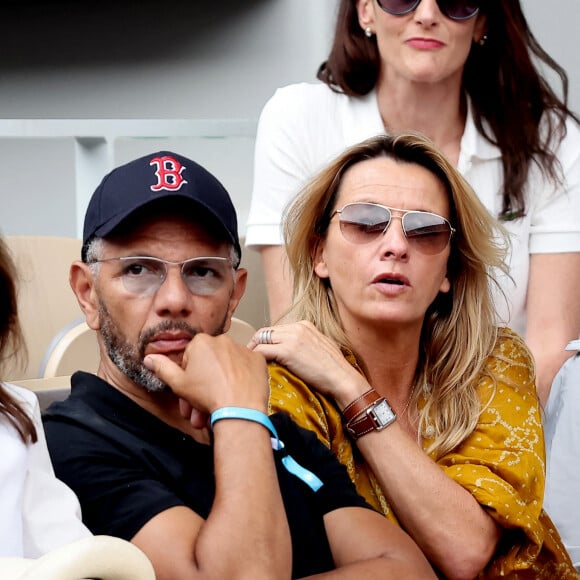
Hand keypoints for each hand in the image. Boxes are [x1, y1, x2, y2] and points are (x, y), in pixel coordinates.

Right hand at [144, 333, 268, 414]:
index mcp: (202, 342)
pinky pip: (245, 369)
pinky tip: (234, 396)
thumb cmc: (209, 396)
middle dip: (201, 388)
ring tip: (215, 411)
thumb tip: (149, 358)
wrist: (240, 410)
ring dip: (219, 387)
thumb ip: (162, 368)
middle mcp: (223, 340)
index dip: (188, 378)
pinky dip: (240, 380)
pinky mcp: (258, 360)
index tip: (189, 393)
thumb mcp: (178, 384)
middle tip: (199, 408)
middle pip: (209, 365)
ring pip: (226, 368)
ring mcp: (242, 349)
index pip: (190, 358)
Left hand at [248, 321, 368, 406]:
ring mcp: (292, 338)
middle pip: (266, 331)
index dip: (266, 340)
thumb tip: (291, 351)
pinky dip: (255, 358)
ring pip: (261, 339)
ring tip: (248, 363)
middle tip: (248, 357)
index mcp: (304, 325)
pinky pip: (263, 351)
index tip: (260, 351)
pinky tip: (254, 368)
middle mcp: (297, 327)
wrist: (342, 378)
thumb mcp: (320, 346)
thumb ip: (305, 343)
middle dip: (255, 343)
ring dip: (252, 350)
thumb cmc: (334, 369)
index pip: (276, 329)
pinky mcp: (287, 351)